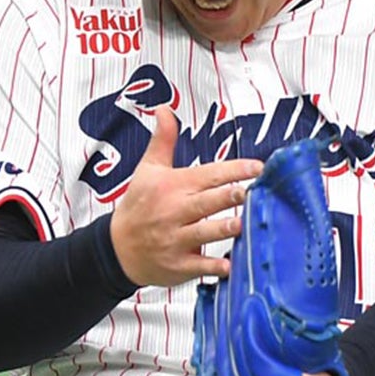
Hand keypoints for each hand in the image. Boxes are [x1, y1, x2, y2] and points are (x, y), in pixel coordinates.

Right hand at [110, 106, 262, 286]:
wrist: (116, 248)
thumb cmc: (138, 205)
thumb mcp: (148, 169)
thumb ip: (163, 140)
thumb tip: (164, 108)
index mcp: (173, 185)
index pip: (208, 174)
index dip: (234, 169)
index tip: (258, 167)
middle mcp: (175, 211)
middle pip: (208, 201)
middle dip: (230, 196)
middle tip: (251, 191)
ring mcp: (176, 239)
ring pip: (204, 232)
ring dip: (224, 228)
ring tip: (244, 224)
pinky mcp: (178, 264)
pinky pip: (198, 265)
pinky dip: (214, 266)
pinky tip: (231, 266)